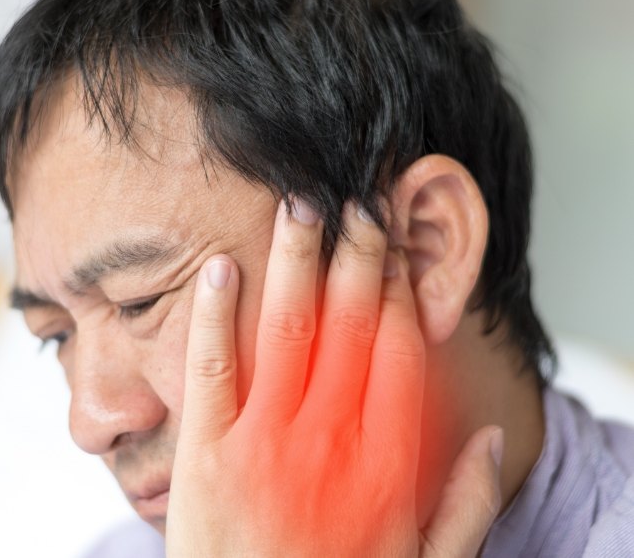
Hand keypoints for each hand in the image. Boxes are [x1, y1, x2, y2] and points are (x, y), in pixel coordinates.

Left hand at [166, 198, 502, 556]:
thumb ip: (466, 502)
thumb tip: (496, 437)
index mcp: (386, 461)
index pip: (401, 352)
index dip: (401, 290)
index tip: (397, 244)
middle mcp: (329, 440)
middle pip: (349, 325)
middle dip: (354, 255)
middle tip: (355, 198)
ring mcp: (262, 444)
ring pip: (284, 331)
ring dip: (292, 262)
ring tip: (297, 204)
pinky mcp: (204, 457)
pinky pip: (211, 371)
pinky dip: (214, 315)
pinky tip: (218, 268)